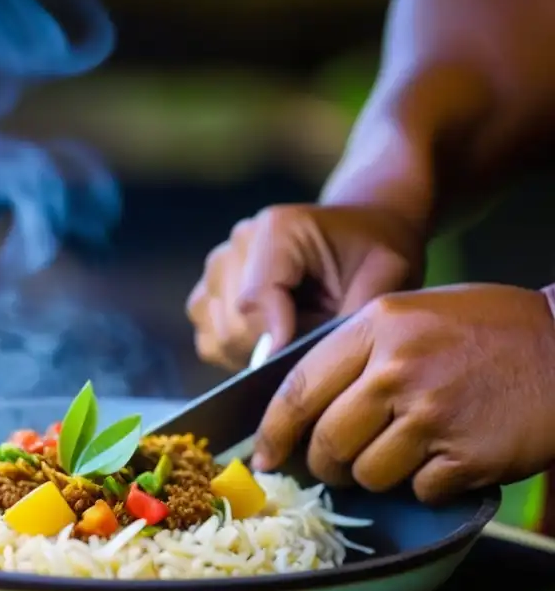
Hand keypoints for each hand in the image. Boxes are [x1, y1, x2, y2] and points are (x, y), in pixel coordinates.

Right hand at [186, 204, 425, 370]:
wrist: (360, 238)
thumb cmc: (375, 257)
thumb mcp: (382, 281)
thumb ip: (343, 319)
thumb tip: (288, 362)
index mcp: (278, 227)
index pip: (255, 297)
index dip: (276, 337)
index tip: (302, 363)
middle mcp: (237, 242)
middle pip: (234, 323)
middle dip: (275, 346)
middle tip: (316, 341)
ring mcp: (216, 268)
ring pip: (219, 336)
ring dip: (257, 351)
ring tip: (297, 337)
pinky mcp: (206, 294)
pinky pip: (209, 341)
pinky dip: (238, 353)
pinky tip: (273, 341)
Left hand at [251, 283, 554, 502]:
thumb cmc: (486, 330)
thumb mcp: (411, 315)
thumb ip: (356, 354)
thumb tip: (301, 411)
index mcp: (376, 328)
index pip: (298, 390)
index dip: (274, 432)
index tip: (265, 458)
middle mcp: (396, 369)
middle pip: (327, 443)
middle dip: (327, 464)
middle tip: (342, 463)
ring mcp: (431, 414)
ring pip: (368, 474)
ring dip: (381, 475)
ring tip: (411, 449)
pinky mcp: (465, 454)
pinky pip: (418, 491)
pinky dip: (428, 485)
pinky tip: (450, 456)